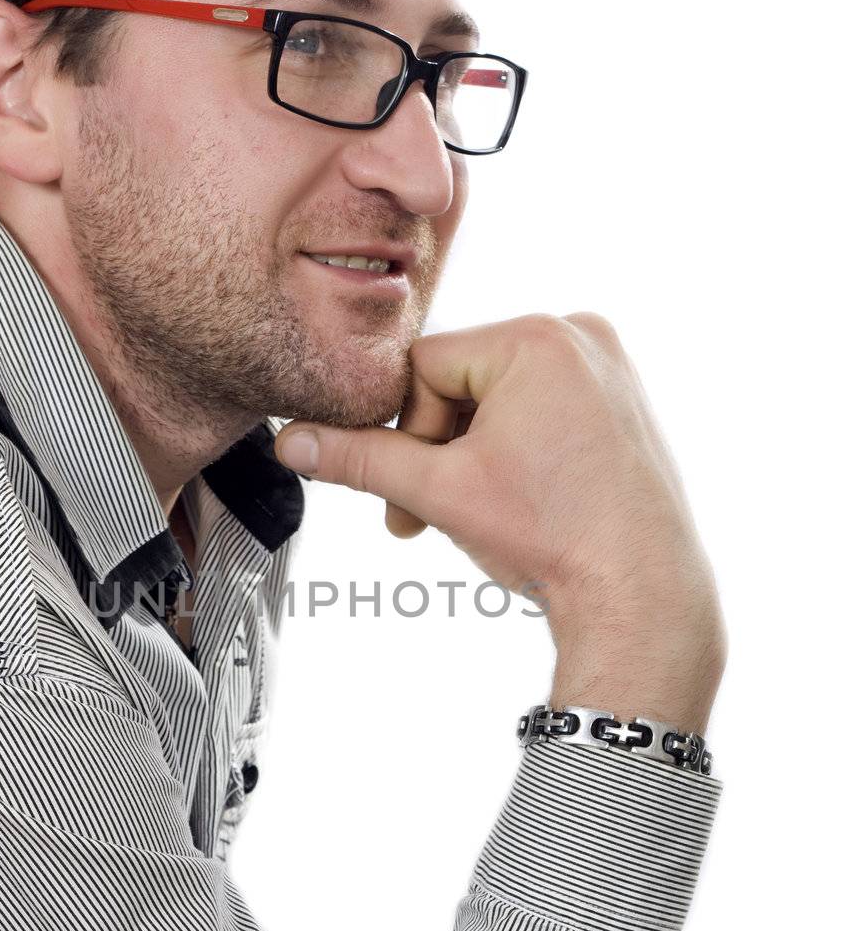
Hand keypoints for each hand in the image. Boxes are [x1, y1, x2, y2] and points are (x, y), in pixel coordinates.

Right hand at [274, 313, 726, 723]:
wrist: (641, 596)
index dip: (406, 434)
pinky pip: (541, 408)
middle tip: (438, 513)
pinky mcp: (624, 398)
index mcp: (536, 338)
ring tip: (487, 513)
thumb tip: (288, 441)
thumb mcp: (439, 492)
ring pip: (498, 399)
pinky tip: (528, 500)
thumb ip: (359, 459)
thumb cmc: (552, 538)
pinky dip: (517, 450)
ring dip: (473, 455)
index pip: (423, 367)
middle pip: (460, 382)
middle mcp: (580, 334)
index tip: (418, 493)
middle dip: (440, 451)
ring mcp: (609, 365)